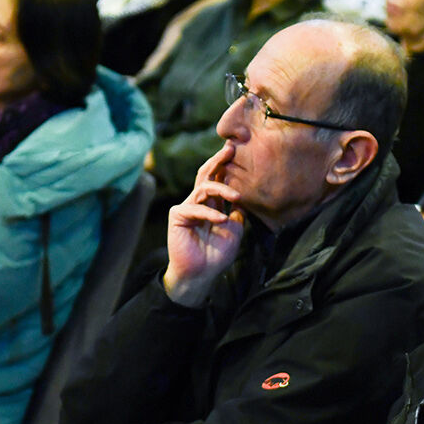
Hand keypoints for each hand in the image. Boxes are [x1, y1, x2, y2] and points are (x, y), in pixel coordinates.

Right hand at [162, 143, 244, 307]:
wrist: (201, 274)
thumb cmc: (217, 255)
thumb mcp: (235, 230)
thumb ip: (238, 212)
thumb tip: (245, 196)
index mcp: (211, 204)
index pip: (217, 179)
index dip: (224, 165)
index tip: (236, 151)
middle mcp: (198, 202)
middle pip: (206, 174)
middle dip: (218, 160)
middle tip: (230, 149)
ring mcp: (187, 207)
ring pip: (204, 187)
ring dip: (222, 189)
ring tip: (237, 196)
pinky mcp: (178, 215)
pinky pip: (196, 207)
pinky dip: (210, 213)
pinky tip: (222, 220)